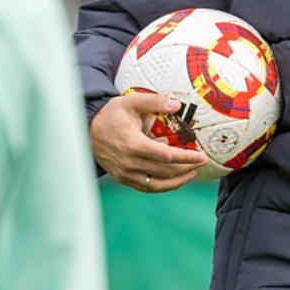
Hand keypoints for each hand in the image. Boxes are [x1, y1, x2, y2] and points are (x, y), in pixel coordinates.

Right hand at [90, 92, 207, 192]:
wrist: (87, 130)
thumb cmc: (111, 114)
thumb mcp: (131, 101)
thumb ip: (154, 101)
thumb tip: (177, 105)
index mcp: (133, 144)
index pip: (166, 156)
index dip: (186, 157)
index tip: (201, 156)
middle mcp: (129, 163)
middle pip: (165, 171)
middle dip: (186, 168)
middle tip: (202, 162)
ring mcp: (125, 173)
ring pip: (157, 184)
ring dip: (177, 181)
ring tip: (192, 174)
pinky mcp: (122, 179)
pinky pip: (146, 187)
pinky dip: (162, 186)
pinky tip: (174, 180)